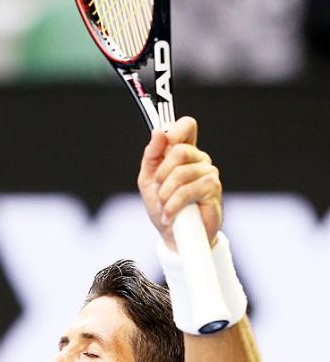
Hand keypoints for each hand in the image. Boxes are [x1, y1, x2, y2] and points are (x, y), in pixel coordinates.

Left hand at [137, 117, 221, 250]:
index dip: (175, 129)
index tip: (165, 143)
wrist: (174, 235)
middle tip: (158, 189)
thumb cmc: (163, 206)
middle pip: (179, 149)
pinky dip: (174, 204)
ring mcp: (208, 173)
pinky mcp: (213, 189)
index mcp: (184, 152)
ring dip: (166, 193)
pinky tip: (170, 214)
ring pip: (181, 172)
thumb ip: (152, 156)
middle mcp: (199, 159)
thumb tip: (158, 133)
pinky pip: (188, 190)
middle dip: (162, 173)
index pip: (187, 125)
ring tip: (164, 206)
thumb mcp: (149, 180)